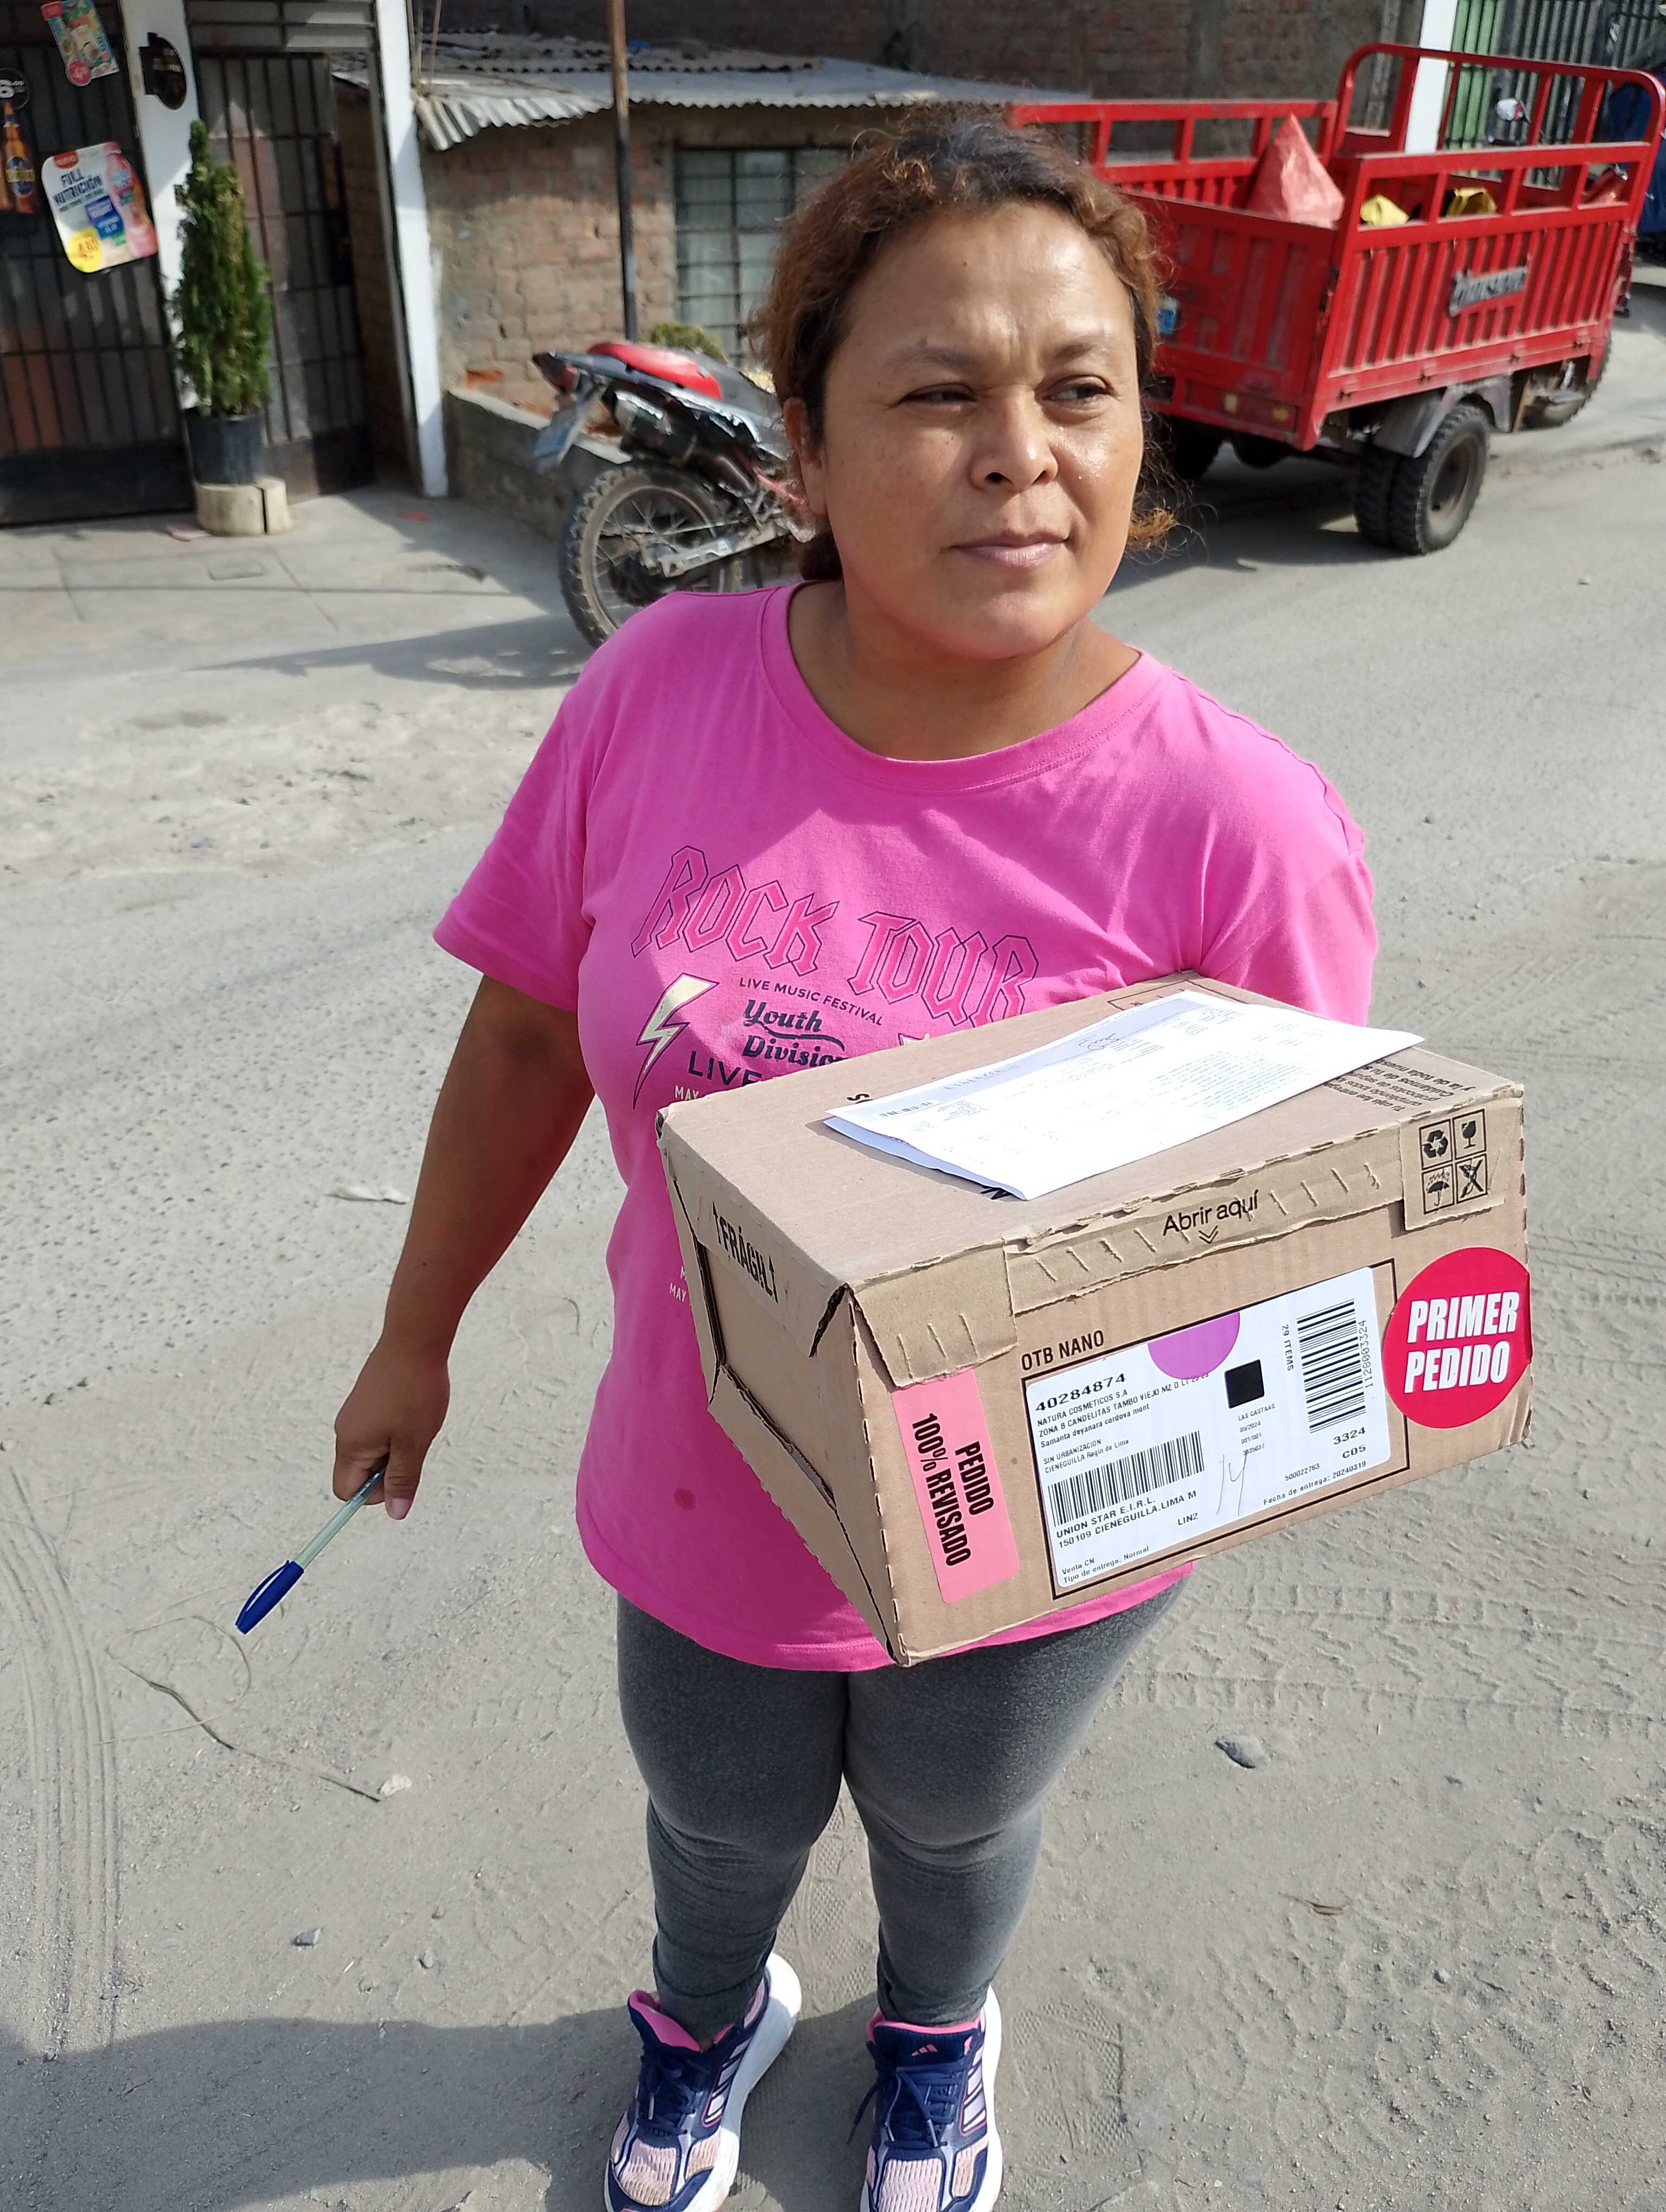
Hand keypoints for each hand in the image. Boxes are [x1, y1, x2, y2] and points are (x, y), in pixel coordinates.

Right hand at [332, 1335, 450, 1519]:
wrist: (414, 1340)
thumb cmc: (414, 1392)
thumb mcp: (414, 1444)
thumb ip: (403, 1481)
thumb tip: (395, 1514)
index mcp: (350, 1446)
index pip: (346, 1492)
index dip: (374, 1494)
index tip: (402, 1473)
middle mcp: (345, 1431)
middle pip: (359, 1472)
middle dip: (388, 1468)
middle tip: (413, 1444)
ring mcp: (354, 1414)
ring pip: (372, 1450)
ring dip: (396, 1448)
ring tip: (415, 1424)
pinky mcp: (366, 1401)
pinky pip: (377, 1430)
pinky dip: (396, 1429)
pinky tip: (413, 1410)